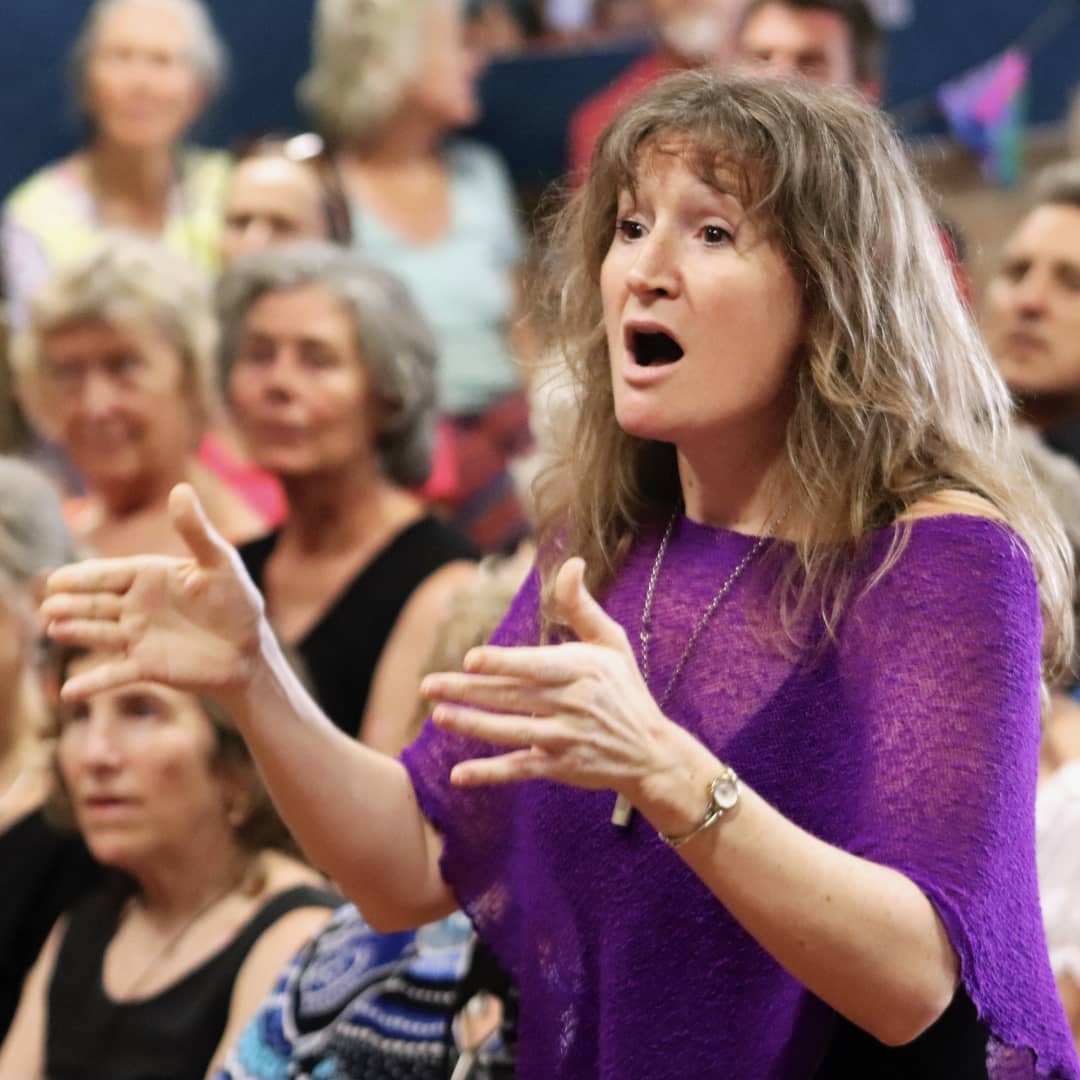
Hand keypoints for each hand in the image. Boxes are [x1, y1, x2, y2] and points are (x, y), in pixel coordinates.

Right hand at [41, 484, 265, 700]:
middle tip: (50, 606)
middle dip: (72, 604)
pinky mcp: (146, 666)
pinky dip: (93, 683)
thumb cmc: (237, 602)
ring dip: (77, 632)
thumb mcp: (220, 562)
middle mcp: (136, 606)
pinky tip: (69, 692)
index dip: (84, 577)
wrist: (249, 650)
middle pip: (96, 603)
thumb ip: (196, 531)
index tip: (56, 580)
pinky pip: (115, 675)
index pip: (109, 574)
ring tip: (55, 629)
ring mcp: (138, 637)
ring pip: (98, 633)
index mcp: (149, 577)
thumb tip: (181, 489)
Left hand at [420, 558, 700, 806]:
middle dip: (468, 691)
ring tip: (438, 715)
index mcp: (582, 671)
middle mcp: (573, 705)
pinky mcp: (560, 768)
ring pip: (511, 732)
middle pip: (513, 697)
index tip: (471, 659)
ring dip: (471, 725)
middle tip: (428, 685)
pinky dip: (490, 773)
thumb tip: (572, 563)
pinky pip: (520, 769)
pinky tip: (458, 775)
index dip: (503, 663)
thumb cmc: (625, 690)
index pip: (536, 667)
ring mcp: (565, 739)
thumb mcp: (612, 644)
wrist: (651, 752)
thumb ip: (583, 607)